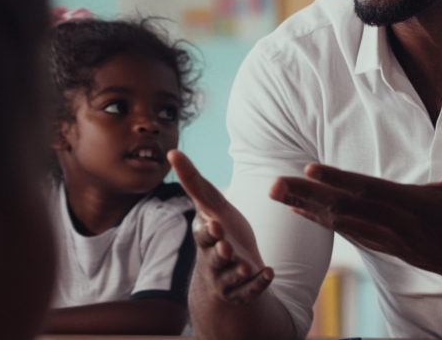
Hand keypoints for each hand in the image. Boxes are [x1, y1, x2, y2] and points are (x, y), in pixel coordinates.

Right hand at [168, 150, 273, 304]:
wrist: (227, 268)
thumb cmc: (217, 229)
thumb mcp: (209, 205)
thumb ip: (193, 181)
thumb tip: (172, 151)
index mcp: (205, 236)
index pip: (203, 234)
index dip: (208, 230)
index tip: (214, 224)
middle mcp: (213, 258)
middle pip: (214, 258)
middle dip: (219, 253)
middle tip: (226, 248)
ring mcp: (226, 277)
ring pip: (230, 277)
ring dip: (237, 271)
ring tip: (245, 266)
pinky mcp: (242, 291)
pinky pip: (249, 291)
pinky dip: (259, 284)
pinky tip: (269, 273)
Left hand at [269, 120, 441, 289]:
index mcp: (412, 205)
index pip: (369, 190)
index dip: (338, 181)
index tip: (308, 170)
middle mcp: (393, 224)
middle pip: (342, 207)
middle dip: (304, 196)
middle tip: (271, 185)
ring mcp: (385, 238)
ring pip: (338, 222)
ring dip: (304, 208)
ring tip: (274, 194)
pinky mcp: (382, 246)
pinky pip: (345, 233)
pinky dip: (320, 222)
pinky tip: (299, 212)